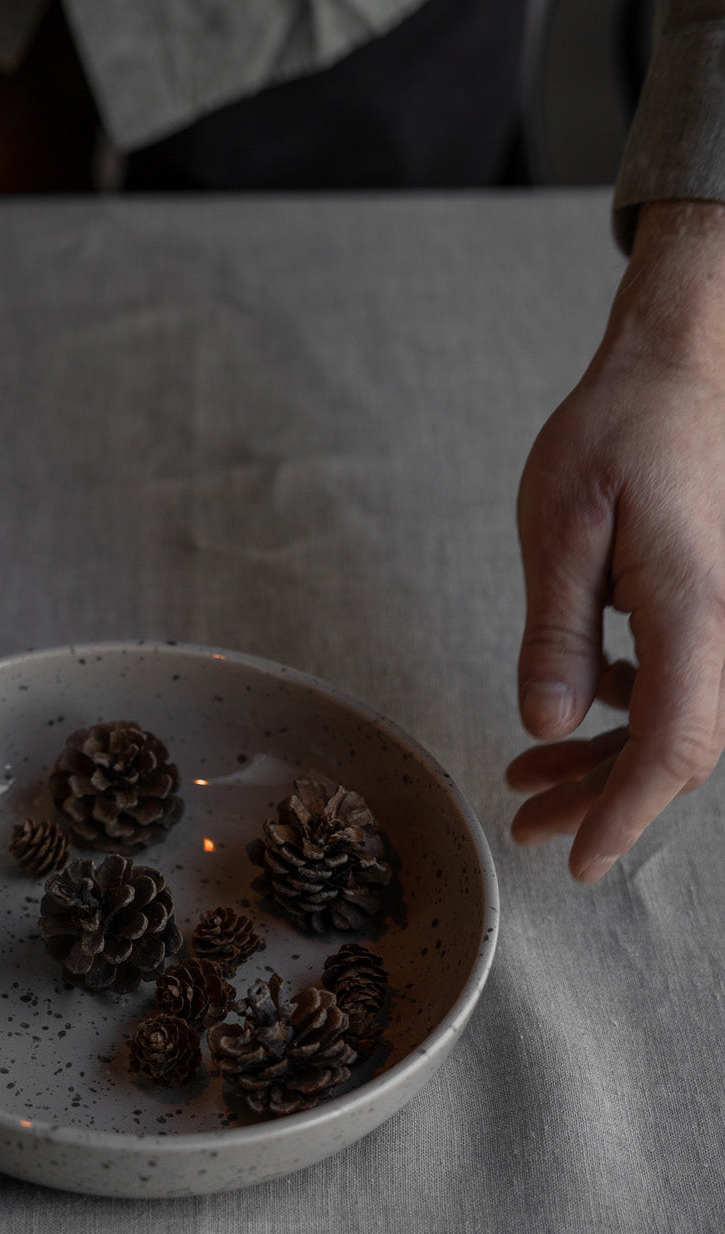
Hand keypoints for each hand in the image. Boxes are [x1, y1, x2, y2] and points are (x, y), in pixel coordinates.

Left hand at [509, 201, 724, 880]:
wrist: (681, 370)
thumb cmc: (619, 431)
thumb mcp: (562, 526)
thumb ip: (556, 633)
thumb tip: (548, 727)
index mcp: (697, 609)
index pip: (673, 744)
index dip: (624, 814)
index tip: (579, 863)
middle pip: (677, 749)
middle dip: (601, 801)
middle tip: (526, 828)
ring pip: (677, 724)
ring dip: (606, 763)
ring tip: (528, 784)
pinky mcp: (710, 611)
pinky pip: (677, 687)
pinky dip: (622, 716)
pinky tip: (571, 715)